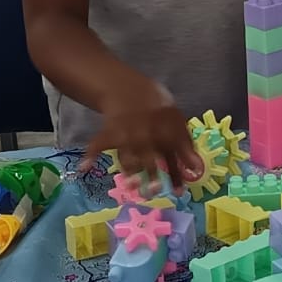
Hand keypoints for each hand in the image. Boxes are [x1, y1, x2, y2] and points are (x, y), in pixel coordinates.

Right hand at [80, 76, 201, 197]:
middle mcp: (147, 135)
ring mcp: (127, 135)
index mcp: (166, 131)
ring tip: (132, 185)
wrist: (129, 89)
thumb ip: (186, 147)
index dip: (179, 174)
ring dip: (130, 171)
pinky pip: (98, 145)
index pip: (175, 155)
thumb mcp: (176, 122)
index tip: (182, 192)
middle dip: (153, 175)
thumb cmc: (156, 108)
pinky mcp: (109, 134)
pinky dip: (90, 155)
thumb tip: (197, 171)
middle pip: (151, 159)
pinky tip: (83, 168)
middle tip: (155, 191)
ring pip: (128, 157)